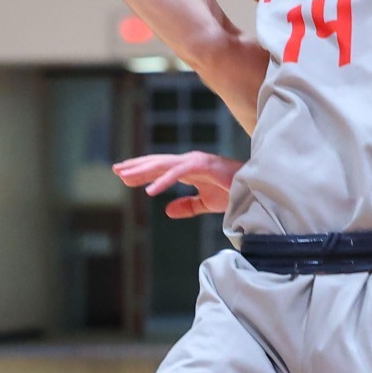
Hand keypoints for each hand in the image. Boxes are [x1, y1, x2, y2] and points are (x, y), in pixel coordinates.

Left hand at [114, 152, 239, 217]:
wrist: (256, 191)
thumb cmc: (234, 192)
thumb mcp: (206, 203)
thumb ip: (188, 205)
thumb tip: (167, 210)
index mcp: (189, 169)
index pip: (160, 167)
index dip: (141, 170)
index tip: (123, 174)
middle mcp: (190, 162)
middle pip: (157, 162)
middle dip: (136, 166)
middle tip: (116, 169)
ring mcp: (197, 162)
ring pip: (164, 164)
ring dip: (144, 171)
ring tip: (126, 177)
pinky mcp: (205, 166)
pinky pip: (180, 173)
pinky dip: (164, 180)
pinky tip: (150, 189)